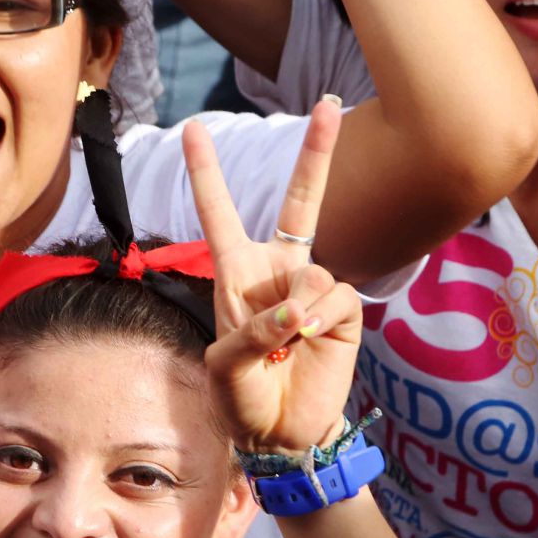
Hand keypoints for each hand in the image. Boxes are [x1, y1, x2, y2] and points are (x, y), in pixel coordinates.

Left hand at [186, 98, 362, 452]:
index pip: (220, 212)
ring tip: (289, 343)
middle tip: (329, 103)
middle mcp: (278, 270)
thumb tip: (300, 308)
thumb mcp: (225, 365)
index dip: (207, 172)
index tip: (194, 127)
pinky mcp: (343, 312)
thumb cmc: (239, 397)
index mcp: (236, 273)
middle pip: (300, 201)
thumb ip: (255, 331)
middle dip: (316, 151)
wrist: (279, 434)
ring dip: (301, 308)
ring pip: (315, 272)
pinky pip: (336, 298)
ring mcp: (313, 288)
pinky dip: (322, 319)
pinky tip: (310, 340)